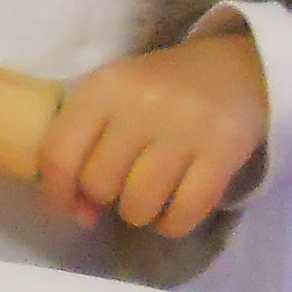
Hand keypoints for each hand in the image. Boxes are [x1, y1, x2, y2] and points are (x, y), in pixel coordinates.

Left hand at [38, 28, 269, 239]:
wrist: (234, 68)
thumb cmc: (159, 90)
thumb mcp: (112, 98)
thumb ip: (84, 146)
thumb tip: (80, 214)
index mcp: (105, 86)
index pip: (59, 154)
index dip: (58, 193)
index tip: (72, 206)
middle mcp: (143, 102)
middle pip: (100, 184)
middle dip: (106, 199)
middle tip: (123, 187)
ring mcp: (187, 125)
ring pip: (140, 203)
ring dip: (139, 214)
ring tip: (149, 199)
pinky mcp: (225, 149)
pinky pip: (185, 211)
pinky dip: (173, 224)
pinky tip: (173, 212)